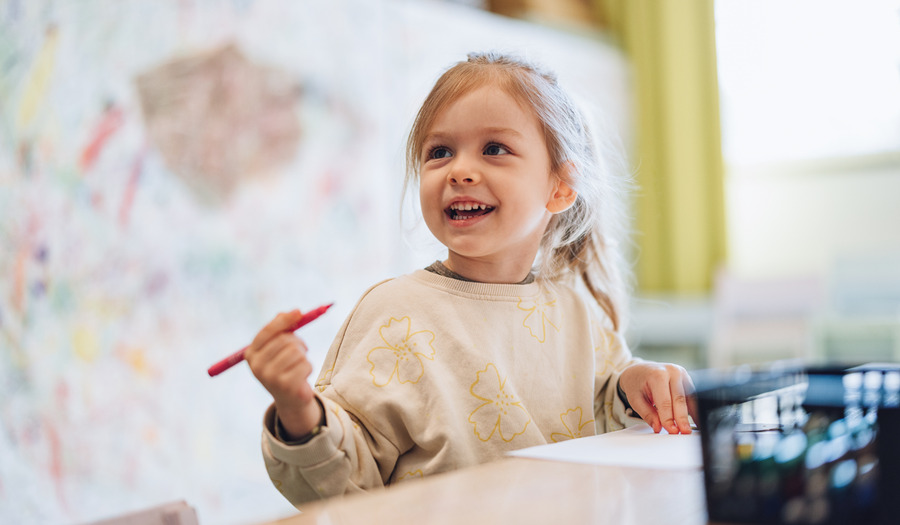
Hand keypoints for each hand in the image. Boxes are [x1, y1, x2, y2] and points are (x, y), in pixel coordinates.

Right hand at [244, 310, 321, 439]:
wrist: (289, 398)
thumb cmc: (284, 367)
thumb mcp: (278, 348)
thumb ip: (282, 329)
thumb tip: (293, 312)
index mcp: (251, 354)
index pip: (267, 331)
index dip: (284, 320)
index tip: (299, 312)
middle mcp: (257, 366)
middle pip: (284, 340)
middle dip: (297, 342)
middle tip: (301, 350)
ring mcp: (270, 377)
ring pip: (297, 352)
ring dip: (303, 356)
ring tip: (299, 365)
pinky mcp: (286, 386)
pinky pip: (305, 364)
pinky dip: (308, 367)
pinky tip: (302, 376)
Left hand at [618, 362, 697, 433]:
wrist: (639, 370)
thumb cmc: (636, 383)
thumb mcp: (635, 399)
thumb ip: (647, 414)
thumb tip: (658, 427)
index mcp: (657, 374)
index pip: (665, 401)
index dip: (669, 418)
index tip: (672, 430)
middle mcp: (672, 371)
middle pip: (680, 399)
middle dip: (682, 418)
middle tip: (684, 432)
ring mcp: (682, 374)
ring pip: (689, 397)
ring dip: (691, 414)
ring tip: (690, 428)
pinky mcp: (687, 379)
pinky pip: (692, 396)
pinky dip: (693, 409)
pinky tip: (695, 420)